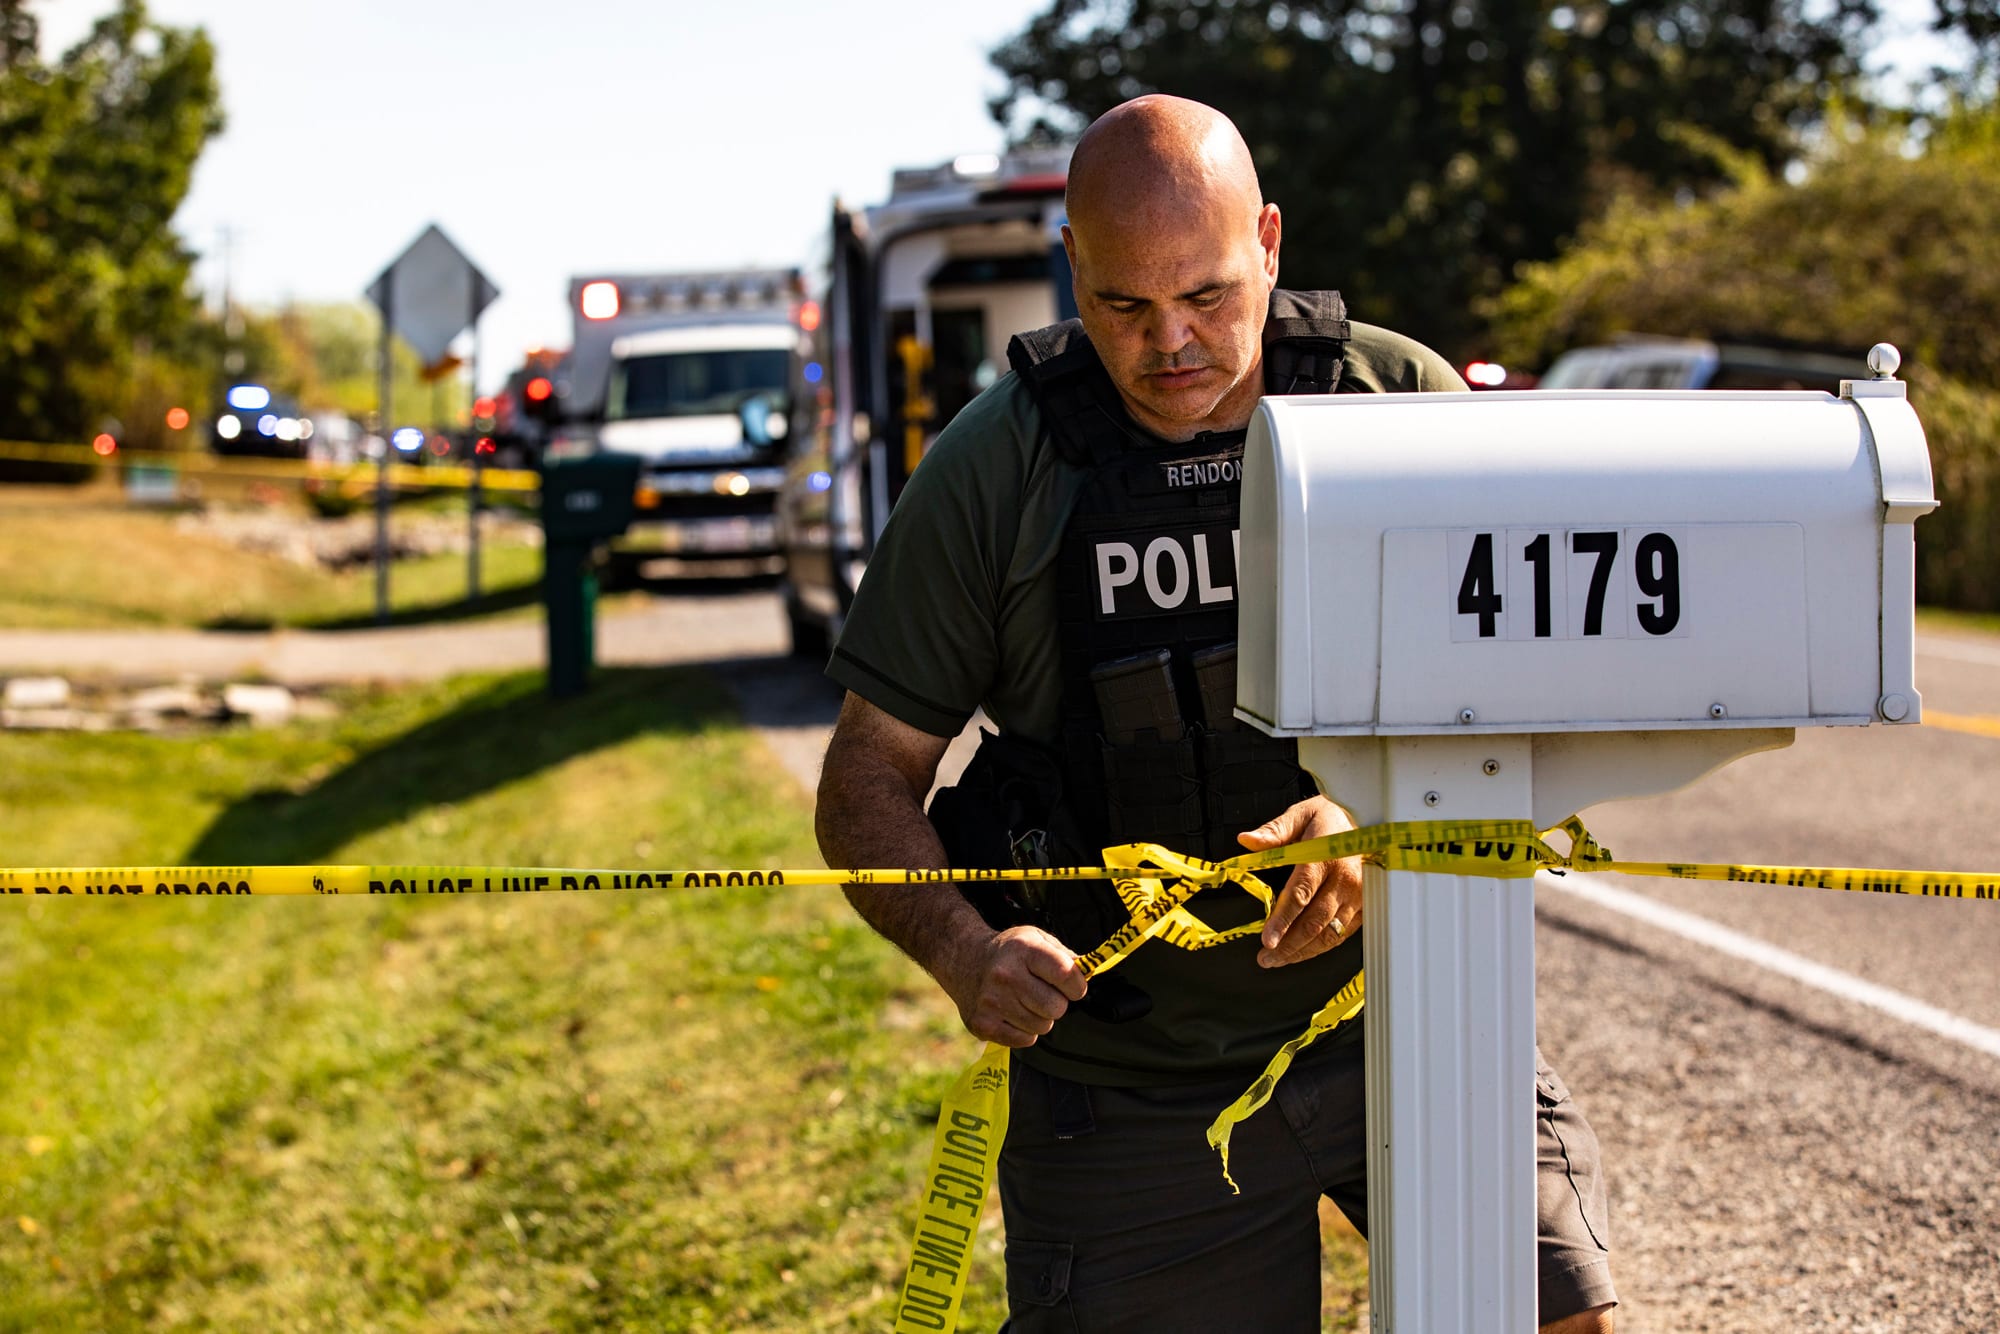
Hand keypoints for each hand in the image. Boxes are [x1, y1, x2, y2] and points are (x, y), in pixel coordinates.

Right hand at [940, 925, 1087, 1046]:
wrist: (963, 958)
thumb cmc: (1008, 951)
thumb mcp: (1035, 938)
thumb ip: (1065, 956)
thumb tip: (1089, 974)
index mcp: (1022, 950)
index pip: (1066, 975)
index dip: (1077, 986)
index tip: (1073, 986)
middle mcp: (1005, 975)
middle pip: (1056, 1007)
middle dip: (1057, 1003)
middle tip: (1043, 993)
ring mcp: (992, 1001)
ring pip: (1043, 1026)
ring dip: (1040, 1017)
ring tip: (1025, 1001)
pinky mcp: (983, 1024)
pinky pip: (1025, 1040)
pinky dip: (1025, 1031)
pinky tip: (1013, 1013)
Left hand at [1237, 795, 1364, 967]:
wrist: (1367, 819)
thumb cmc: (1329, 818)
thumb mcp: (1300, 815)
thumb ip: (1274, 832)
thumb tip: (1245, 840)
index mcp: (1326, 856)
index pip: (1301, 894)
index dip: (1283, 920)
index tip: (1267, 940)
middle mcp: (1345, 879)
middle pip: (1314, 921)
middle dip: (1288, 945)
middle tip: (1265, 958)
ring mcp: (1358, 895)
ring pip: (1329, 933)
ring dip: (1303, 951)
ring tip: (1278, 960)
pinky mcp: (1365, 905)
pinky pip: (1343, 933)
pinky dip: (1322, 946)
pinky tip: (1303, 951)